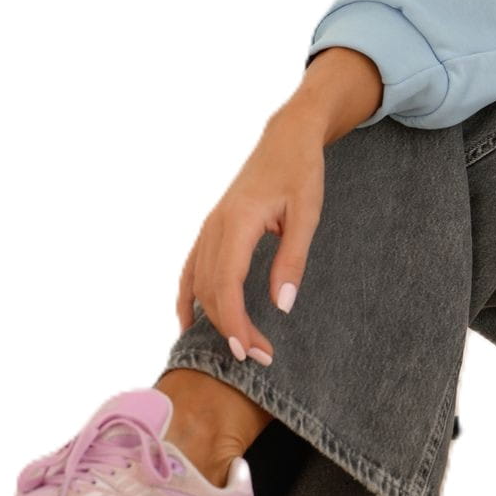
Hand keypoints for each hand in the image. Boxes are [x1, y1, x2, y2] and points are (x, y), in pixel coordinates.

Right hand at [176, 110, 326, 362]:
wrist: (286, 138)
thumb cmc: (300, 172)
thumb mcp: (307, 213)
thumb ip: (293, 258)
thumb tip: (283, 305)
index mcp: (238, 222)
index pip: (227, 283)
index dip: (234, 321)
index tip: (247, 350)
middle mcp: (215, 227)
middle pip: (212, 290)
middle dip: (231, 328)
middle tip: (259, 356)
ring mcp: (208, 227)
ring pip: (199, 283)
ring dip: (215, 318)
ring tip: (240, 346)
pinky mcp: (210, 229)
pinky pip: (191, 269)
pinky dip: (188, 297)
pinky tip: (189, 322)